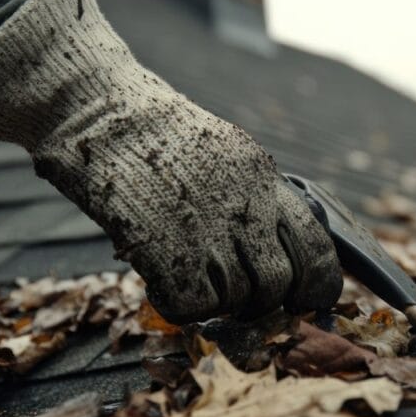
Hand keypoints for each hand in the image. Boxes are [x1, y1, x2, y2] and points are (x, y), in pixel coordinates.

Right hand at [0, 0, 341, 322]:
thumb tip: (271, 248)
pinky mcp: (166, 249)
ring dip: (215, 303)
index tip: (305, 300)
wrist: (98, 109)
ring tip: (189, 280)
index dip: (317, 284)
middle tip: (238, 299)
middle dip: (262, 302)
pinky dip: (178, 307)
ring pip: (237, 299)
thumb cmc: (152, 133)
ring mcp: (207, 230)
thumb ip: (252, 196)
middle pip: (279, 283)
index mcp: (263, 180)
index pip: (316, 245)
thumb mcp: (222, 152)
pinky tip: (160, 286)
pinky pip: (192, 307)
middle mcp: (244, 207)